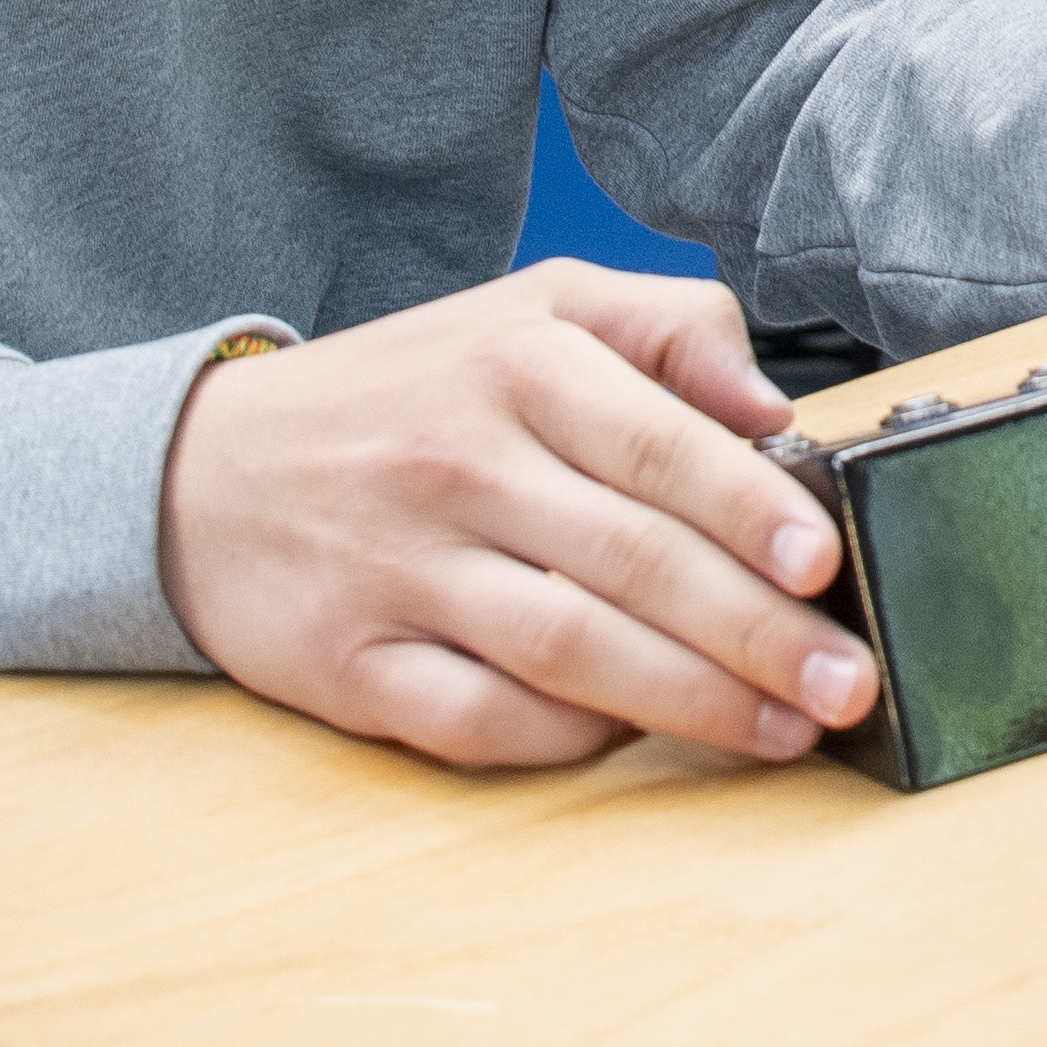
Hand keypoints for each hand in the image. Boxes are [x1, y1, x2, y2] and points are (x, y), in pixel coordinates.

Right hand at [159, 266, 868, 771]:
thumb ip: (668, 328)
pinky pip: (479, 719)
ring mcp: (402, 572)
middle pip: (631, 560)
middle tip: (848, 680)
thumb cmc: (404, 394)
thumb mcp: (531, 310)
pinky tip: (638, 737)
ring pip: (569, 649)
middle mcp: (458, 466)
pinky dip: (564, 737)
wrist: (197, 474)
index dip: (750, 508)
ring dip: (691, 699)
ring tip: (786, 726)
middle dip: (755, 630)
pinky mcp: (353, 667)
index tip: (827, 562)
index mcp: (515, 368)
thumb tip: (772, 403)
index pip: (656, 443)